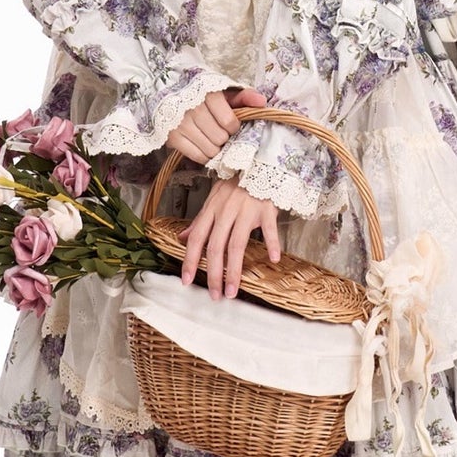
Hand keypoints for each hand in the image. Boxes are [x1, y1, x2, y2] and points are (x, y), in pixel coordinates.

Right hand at [165, 86, 268, 167]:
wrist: (167, 94)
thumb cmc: (201, 94)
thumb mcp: (222, 92)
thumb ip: (243, 96)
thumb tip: (262, 102)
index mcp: (208, 95)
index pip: (229, 122)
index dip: (234, 128)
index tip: (231, 125)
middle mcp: (193, 109)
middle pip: (220, 138)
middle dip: (224, 138)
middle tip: (220, 133)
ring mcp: (181, 125)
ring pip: (210, 149)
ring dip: (215, 148)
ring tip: (212, 139)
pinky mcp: (172, 137)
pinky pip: (196, 156)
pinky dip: (204, 155)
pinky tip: (204, 146)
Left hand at [179, 180, 281, 299]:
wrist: (257, 160)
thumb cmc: (235, 183)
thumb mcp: (213, 198)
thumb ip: (199, 221)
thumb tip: (183, 238)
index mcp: (212, 209)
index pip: (197, 238)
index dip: (190, 260)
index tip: (187, 281)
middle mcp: (226, 211)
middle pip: (216, 247)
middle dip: (214, 274)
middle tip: (215, 295)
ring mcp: (247, 210)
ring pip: (237, 244)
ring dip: (234, 270)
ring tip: (233, 290)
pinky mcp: (266, 209)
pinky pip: (269, 229)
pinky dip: (272, 244)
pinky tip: (273, 259)